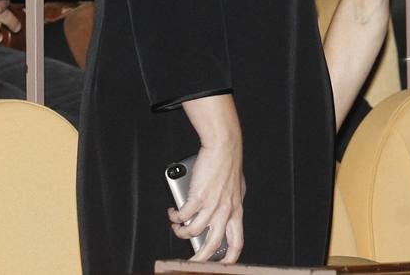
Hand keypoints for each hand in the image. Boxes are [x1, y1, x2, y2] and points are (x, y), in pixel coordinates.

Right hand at [167, 140, 244, 262]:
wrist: (225, 146)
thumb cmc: (229, 164)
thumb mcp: (236, 189)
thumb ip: (230, 204)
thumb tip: (222, 215)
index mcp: (237, 211)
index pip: (237, 242)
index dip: (229, 258)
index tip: (222, 265)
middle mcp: (225, 211)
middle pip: (212, 245)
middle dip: (198, 259)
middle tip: (189, 262)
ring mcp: (212, 205)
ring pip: (192, 232)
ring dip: (180, 232)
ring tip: (176, 226)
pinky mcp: (198, 197)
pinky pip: (182, 216)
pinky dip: (174, 217)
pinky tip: (173, 212)